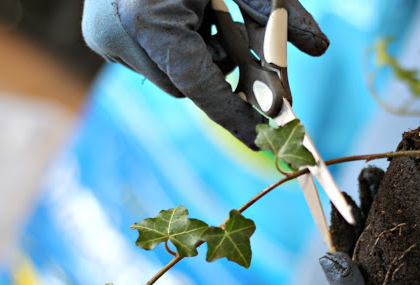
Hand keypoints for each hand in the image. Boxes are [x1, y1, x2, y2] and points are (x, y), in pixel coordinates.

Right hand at [81, 0, 327, 147]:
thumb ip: (276, 12)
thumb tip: (319, 47)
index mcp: (149, 19)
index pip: (200, 86)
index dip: (234, 114)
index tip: (260, 137)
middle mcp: (118, 35)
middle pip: (186, 85)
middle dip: (218, 69)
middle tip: (237, 44)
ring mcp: (103, 38)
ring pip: (170, 77)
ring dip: (196, 55)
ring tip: (201, 15)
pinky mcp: (100, 37)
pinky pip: (151, 62)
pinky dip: (175, 47)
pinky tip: (178, 15)